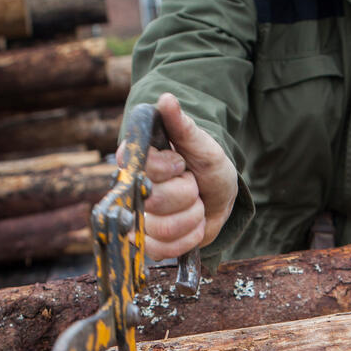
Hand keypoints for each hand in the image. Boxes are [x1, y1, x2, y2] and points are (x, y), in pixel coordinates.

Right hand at [116, 92, 237, 259]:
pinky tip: (193, 224)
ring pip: (163, 229)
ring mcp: (140, 220)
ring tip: (195, 205)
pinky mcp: (149, 244)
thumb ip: (182, 126)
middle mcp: (133, 190)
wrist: (217, 196)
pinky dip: (188, 238)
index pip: (141, 166)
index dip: (168, 168)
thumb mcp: (201, 144)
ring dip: (192, 217)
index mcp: (139, 161)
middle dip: (187, 194)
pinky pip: (163, 250)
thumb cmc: (206, 166)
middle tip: (192, 185)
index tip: (182, 164)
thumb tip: (166, 99)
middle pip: (156, 201)